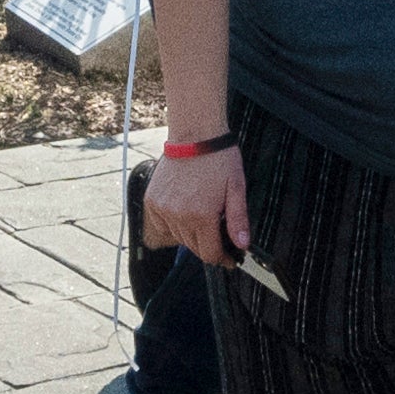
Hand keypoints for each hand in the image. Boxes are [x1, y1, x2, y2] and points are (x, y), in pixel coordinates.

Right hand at [143, 143, 250, 267]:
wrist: (194, 134)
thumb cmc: (218, 158)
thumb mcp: (236, 188)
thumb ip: (238, 219)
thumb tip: (242, 245)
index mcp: (201, 216)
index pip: (209, 254)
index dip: (222, 259)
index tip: (230, 259)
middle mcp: (179, 216)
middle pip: (194, 248)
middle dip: (209, 246)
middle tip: (219, 237)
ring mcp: (163, 209)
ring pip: (178, 238)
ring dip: (191, 235)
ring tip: (202, 218)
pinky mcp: (152, 201)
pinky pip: (162, 225)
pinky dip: (172, 225)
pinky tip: (183, 214)